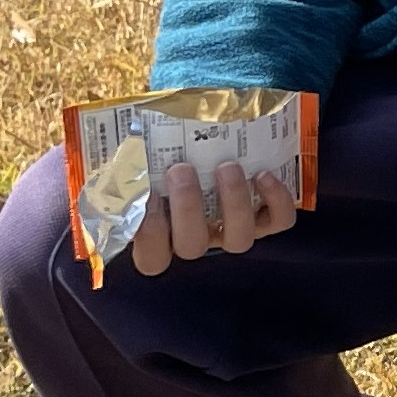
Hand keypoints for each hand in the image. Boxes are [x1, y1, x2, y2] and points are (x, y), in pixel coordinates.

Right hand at [125, 157, 296, 276]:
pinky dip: (276, 201)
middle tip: (181, 170)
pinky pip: (278, 222)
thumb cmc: (162, 152)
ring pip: (238, 239)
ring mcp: (232, 230)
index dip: (149, 235)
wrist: (207, 138)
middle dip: (187, 209)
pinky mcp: (265, 218)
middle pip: (192, 247)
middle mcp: (198, 238)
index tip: (147, 195)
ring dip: (233, 202)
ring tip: (226, 166)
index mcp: (162, 233)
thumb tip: (118, 148)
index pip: (151, 259)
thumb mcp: (136, 157)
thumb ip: (121, 162)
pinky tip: (263, 174)